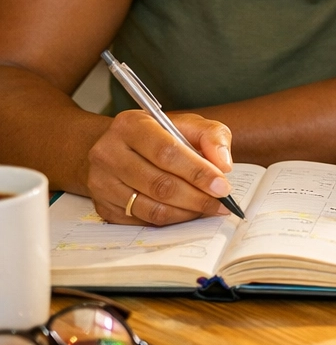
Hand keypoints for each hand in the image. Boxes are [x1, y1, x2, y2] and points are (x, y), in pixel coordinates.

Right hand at [86, 110, 235, 225]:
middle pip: (160, 184)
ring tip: (207, 208)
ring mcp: (102, 182)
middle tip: (221, 203)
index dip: (198, 172)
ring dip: (186, 212)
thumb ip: (212, 136)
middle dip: (197, 197)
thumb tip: (223, 164)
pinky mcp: (103, 206)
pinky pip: (142, 220)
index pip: (167, 152)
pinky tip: (186, 212)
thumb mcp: (188, 124)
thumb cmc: (159, 135)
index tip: (222, 185)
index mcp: (131, 125)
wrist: (119, 147)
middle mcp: (109, 153)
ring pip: (151, 207)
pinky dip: (170, 219)